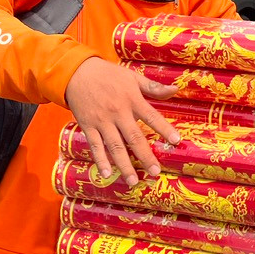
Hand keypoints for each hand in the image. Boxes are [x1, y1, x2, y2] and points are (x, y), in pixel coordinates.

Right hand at [64, 57, 178, 186]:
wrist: (77, 72)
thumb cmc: (109, 75)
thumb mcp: (133, 77)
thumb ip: (153, 87)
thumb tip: (175, 90)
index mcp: (132, 99)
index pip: (152, 116)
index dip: (165, 129)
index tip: (177, 141)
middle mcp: (118, 112)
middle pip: (134, 137)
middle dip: (145, 156)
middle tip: (155, 172)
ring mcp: (102, 121)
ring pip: (114, 146)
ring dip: (124, 165)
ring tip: (133, 181)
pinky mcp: (87, 126)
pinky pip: (95, 146)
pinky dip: (100, 160)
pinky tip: (107, 174)